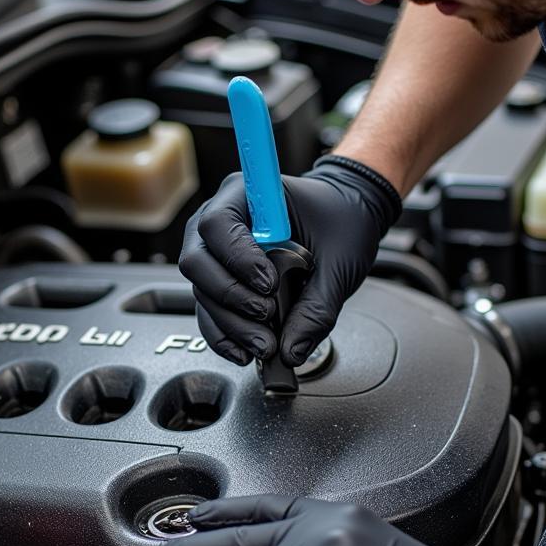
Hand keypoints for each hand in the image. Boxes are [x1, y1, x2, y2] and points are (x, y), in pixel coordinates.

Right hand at [178, 156, 400, 366]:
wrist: (348, 216)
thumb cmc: (341, 221)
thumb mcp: (341, 261)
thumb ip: (317, 307)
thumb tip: (291, 349)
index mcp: (247, 194)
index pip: (218, 224)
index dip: (237, 258)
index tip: (269, 284)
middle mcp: (221, 220)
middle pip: (197, 261)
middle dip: (230, 297)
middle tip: (267, 315)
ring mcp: (216, 252)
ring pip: (201, 291)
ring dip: (230, 324)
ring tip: (265, 343)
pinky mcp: (222, 279)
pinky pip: (209, 310)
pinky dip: (224, 335)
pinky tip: (245, 350)